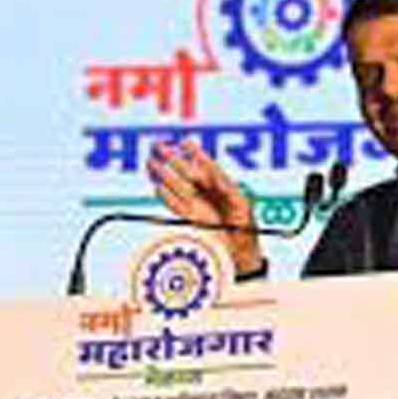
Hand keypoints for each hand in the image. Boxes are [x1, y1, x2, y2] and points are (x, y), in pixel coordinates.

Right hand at [146, 139, 263, 273]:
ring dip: (163, 175)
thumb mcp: (242, 205)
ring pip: (176, 187)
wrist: (242, 257)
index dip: (195, 153)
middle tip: (158, 146)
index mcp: (222, 187)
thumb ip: (227, 187)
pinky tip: (157, 187)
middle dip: (172, 159)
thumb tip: (213, 173)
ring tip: (150, 163)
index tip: (185, 141)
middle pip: (186, 173)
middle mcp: (207, 195)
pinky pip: (175, 206)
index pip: (206, 166)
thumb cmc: (247, 230)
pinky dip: (166, 197)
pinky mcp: (190, 221)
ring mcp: (197, 207)